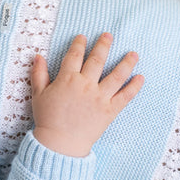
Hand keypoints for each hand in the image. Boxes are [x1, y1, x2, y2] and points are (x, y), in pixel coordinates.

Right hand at [31, 33, 142, 156]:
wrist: (60, 144)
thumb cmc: (48, 119)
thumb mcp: (38, 95)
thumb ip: (39, 74)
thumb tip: (38, 56)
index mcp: (68, 79)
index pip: (75, 56)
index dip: (79, 44)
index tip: (83, 37)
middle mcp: (86, 85)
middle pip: (97, 60)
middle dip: (103, 45)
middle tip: (109, 35)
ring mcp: (100, 97)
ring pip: (116, 75)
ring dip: (126, 63)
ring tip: (134, 53)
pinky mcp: (110, 110)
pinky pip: (125, 96)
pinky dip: (134, 87)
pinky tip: (141, 77)